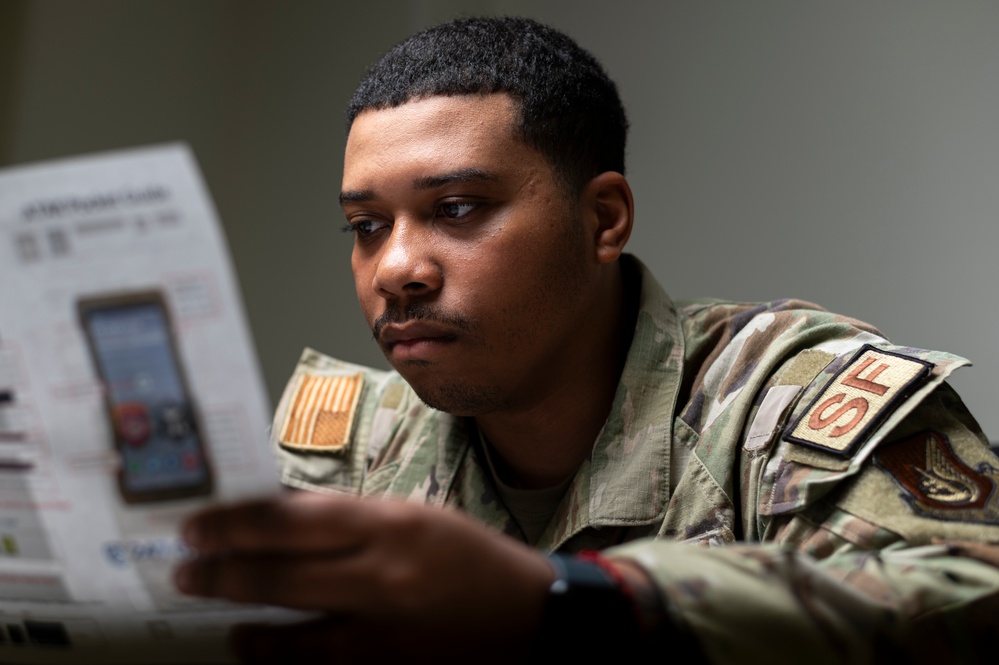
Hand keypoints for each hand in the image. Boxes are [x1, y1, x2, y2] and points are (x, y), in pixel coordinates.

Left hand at [174, 492, 553, 662]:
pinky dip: (280, 660)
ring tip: (216, 614)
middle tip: (184, 569)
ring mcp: (383, 632)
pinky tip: (257, 651)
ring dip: (243, 622)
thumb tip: (285, 525)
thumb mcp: (418, 520)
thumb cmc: (475, 562)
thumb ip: (354, 523)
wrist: (532, 619)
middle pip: (279, 576)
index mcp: (392, 525)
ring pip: (289, 633)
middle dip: (221, 573)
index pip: (292, 520)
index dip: (235, 524)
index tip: (198, 525)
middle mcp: (382, 576)